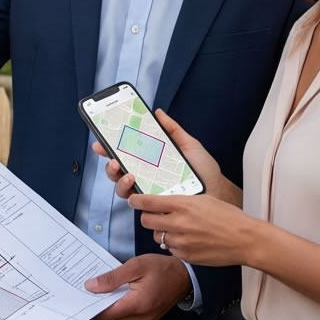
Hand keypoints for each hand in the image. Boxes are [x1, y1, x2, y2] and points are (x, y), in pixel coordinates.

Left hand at [83, 253, 190, 319]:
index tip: (85, 291)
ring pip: (116, 318)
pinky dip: (119, 307)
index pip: (105, 313)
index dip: (92, 303)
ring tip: (110, 287)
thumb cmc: (161, 268)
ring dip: (110, 304)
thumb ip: (112, 278)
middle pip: (109, 316)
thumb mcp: (136, 266)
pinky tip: (120, 293)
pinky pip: (125, 318)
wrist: (184, 277)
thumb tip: (90, 287)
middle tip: (96, 285)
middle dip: (101, 302)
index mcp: (137, 306)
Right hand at [92, 109, 240, 204]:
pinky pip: (137, 203)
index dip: (110, 148)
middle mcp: (146, 178)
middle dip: (108, 164)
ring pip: (123, 189)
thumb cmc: (204, 171)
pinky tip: (136, 185)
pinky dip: (132, 194)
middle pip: (118, 172)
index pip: (125, 155)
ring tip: (127, 172)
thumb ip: (172, 130)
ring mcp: (149, 193)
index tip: (101, 140)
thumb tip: (158, 113)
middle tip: (110, 157)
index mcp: (150, 163)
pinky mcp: (154, 207)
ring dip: (118, 179)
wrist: (218, 192)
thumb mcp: (188, 145)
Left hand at [128, 192, 259, 266]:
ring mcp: (181, 241)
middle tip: (154, 215)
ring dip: (161, 231)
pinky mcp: (185, 256)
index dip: (136, 200)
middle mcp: (178, 223)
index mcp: (183, 204)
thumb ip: (181, 201)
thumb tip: (162, 202)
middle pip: (146, 220)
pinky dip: (173, 244)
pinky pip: (169, 248)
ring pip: (157, 236)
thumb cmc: (227, 216)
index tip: (133, 200)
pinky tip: (187, 240)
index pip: (148, 202)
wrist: (244, 240)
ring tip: (176, 228)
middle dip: (147, 217)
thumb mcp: (203, 199)